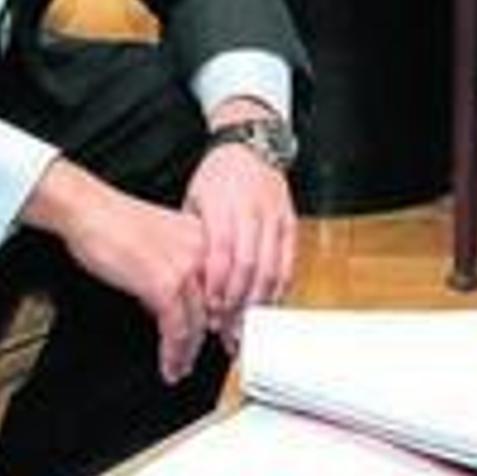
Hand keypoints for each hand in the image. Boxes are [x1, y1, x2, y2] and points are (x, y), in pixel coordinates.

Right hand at [22, 159, 209, 382]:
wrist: (89, 210)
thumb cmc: (114, 224)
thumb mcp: (159, 245)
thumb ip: (176, 272)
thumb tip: (176, 309)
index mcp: (204, 238)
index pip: (224, 286)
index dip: (224, 318)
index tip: (220, 339)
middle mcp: (202, 251)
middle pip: (214, 308)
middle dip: (206, 341)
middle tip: (198, 360)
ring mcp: (186, 267)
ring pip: (196, 323)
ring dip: (187, 353)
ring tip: (180, 369)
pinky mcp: (165, 284)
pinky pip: (175, 329)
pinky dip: (172, 352)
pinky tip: (169, 364)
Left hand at [187, 106, 299, 347]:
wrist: (249, 145)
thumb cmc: (216, 176)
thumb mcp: (193, 200)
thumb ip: (193, 239)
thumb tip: (186, 281)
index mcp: (223, 206)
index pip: (222, 255)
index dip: (217, 288)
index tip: (210, 314)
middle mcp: (252, 211)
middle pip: (249, 267)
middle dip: (238, 304)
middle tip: (227, 330)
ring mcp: (275, 216)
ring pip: (273, 268)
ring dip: (259, 302)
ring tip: (247, 326)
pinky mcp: (290, 222)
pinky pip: (289, 261)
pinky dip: (280, 287)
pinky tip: (268, 305)